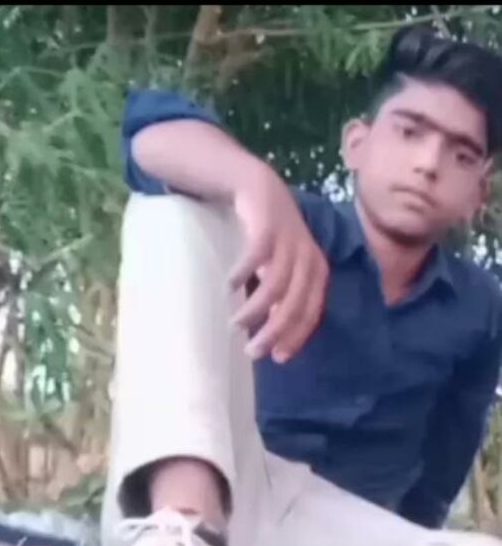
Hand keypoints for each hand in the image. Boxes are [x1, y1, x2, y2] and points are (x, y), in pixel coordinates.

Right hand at [228, 166, 328, 363]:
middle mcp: (307, 257)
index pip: (311, 311)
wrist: (257, 188)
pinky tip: (229, 285)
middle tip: (252, 351)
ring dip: (256, 309)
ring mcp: (288, 240)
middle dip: (275, 331)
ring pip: (276, 284)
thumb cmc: (268, 236)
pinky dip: (244, 271)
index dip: (296, 336)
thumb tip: (267, 335)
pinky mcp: (267, 225)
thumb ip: (281, 295)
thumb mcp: (280, 267)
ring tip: (235, 323)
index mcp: (316, 270)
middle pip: (295, 303)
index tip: (276, 358)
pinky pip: (258, 254)